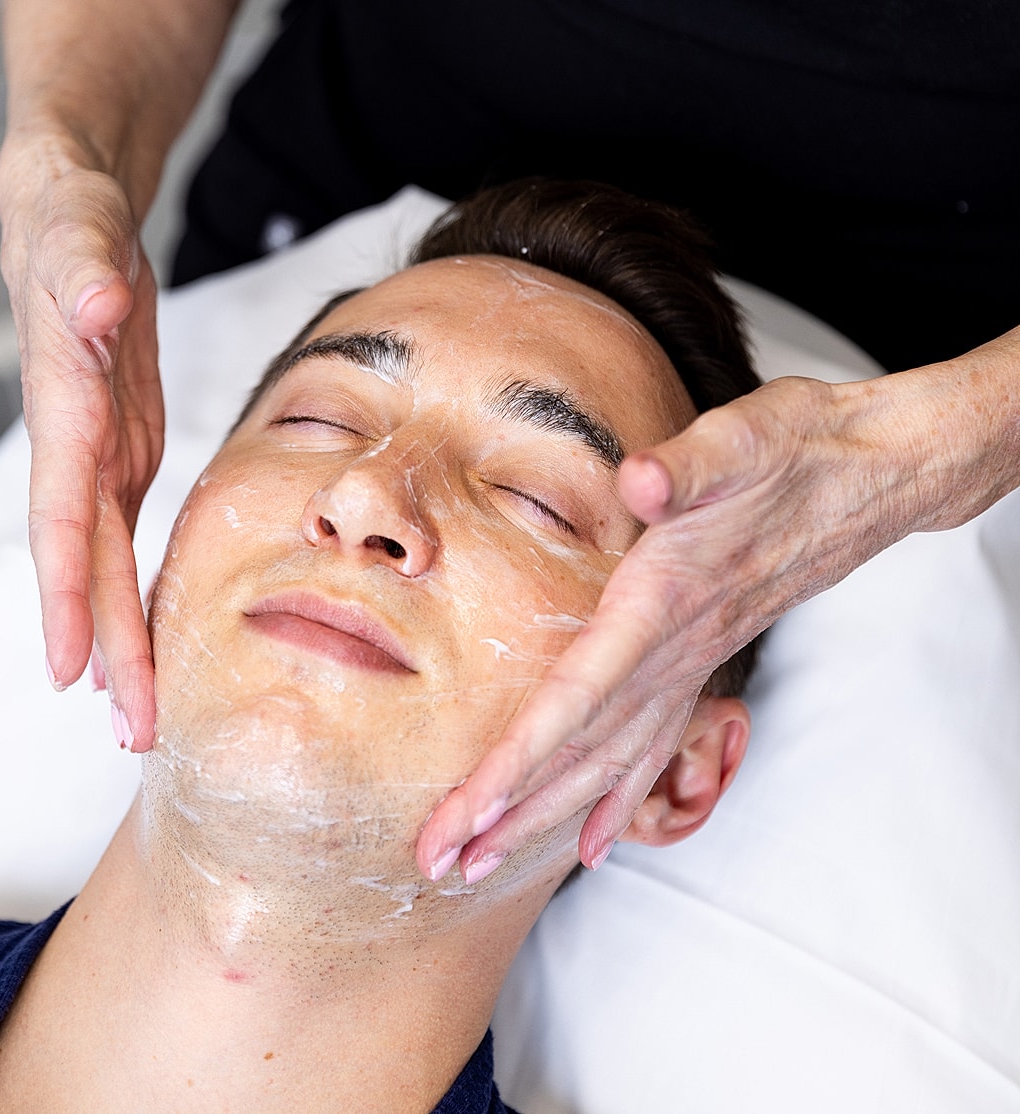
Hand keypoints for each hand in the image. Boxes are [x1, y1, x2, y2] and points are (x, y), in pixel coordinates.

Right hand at [0, 157, 163, 751]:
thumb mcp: (79, 226)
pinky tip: (145, 636)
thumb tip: (96, 307)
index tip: (72, 672)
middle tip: (135, 729)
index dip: (68, 595)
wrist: (69, 207)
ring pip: (106, 558)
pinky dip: (132, 587)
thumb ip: (84, 269)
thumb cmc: (69, 216)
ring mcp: (98, 446)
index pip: (63, 516)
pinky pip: (123, 531)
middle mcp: (75, 441)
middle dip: (108, 647)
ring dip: (122, 634)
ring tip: (141, 710)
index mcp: (65, 405)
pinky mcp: (122, 439)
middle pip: (88, 562)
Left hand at [415, 355, 1019, 881]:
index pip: (583, 693)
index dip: (525, 756)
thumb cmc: (792, 450)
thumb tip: (641, 477)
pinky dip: (617, 801)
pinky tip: (590, 844)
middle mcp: (674, 650)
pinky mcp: (697, 660)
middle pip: (582, 751)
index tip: (472, 810)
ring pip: (610, 762)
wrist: (865, 473)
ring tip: (478, 864)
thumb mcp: (738, 440)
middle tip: (438, 864)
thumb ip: (687, 466)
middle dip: (509, 812)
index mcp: (664, 599)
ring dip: (542, 818)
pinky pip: (651, 747)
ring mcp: (689, 664)